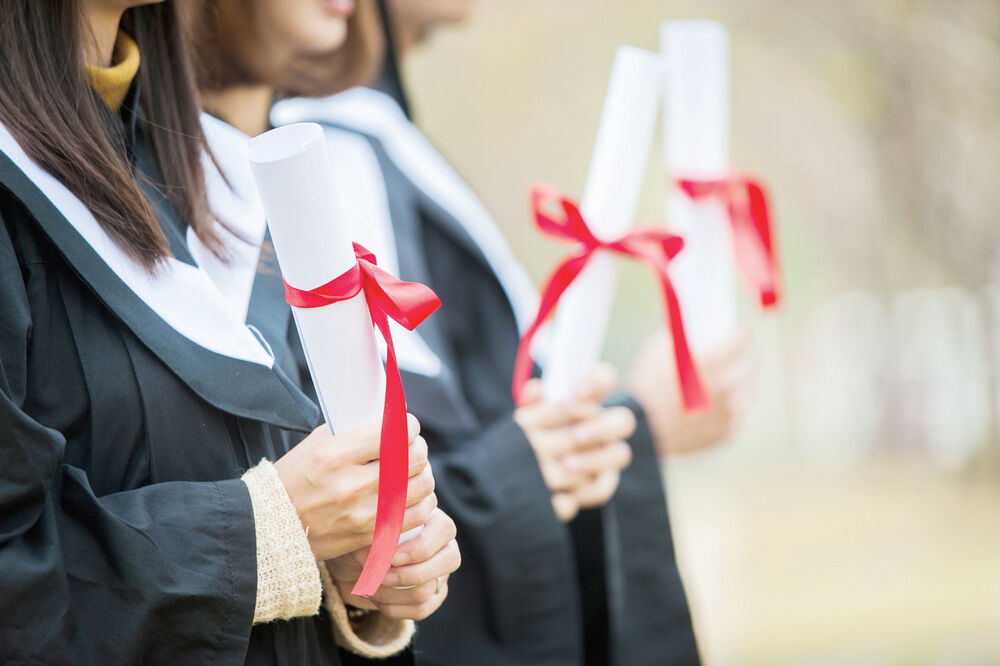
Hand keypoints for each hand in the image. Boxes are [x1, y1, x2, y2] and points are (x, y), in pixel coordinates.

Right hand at [274, 414, 437, 560]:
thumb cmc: (295, 479)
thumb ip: (355, 431)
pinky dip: (420, 502)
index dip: (408, 425)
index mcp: (335, 455)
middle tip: (412, 447)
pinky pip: (415, 516)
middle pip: (414, 459)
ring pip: (422, 487)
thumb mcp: (317, 444)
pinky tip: (410, 495)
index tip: (406, 426)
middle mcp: (351, 485)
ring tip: (411, 471)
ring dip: (422, 475)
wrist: (269, 528)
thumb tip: (392, 417)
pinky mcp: (370, 537)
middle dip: (418, 448)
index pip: (395, 433)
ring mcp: (362, 515)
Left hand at [328, 508, 459, 619]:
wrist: (352, 566)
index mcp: (432, 518)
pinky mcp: (433, 597)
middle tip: (382, 576)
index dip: (420, 547)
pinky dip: (394, 608)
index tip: (391, 558)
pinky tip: (377, 599)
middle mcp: (444, 544)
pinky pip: (421, 609)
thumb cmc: (360, 542)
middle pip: (450, 560)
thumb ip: (375, 537)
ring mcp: (441, 572)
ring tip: (371, 587)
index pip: (444, 530)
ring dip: (393, 593)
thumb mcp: (363, 534)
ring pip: (429, 590)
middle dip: (410, 574)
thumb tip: (380, 551)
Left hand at [514, 364, 635, 520]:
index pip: (604, 379)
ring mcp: (606, 454)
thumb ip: (531, 402)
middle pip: (624, 420)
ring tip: (565, 465)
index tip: (579, 392)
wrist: (517, 472)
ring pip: (619, 454)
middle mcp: (603, 425)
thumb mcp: (524, 416)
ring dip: (593, 460)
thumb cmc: (527, 434)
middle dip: (601, 428)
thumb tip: (536, 390)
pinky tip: (562, 494)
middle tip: (576, 436)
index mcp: (585, 400)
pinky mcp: (600, 483)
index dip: (598, 382)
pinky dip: (584, 492)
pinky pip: (602, 488)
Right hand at [627, 329, 754, 455]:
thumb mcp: (659, 350)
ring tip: (718, 387)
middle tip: (729, 359)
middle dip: (740, 358)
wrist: (640, 429)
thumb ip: (685, 338)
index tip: (735, 334)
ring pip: (746, 391)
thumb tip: (700, 333)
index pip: (742, 337)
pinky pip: (736, 415)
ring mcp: (730, 411)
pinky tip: (710, 409)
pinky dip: (727, 411)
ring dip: (736, 386)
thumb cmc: (646, 386)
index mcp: (712, 360)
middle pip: (749, 364)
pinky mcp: (729, 431)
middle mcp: (727, 385)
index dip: (737, 334)